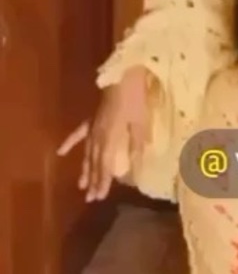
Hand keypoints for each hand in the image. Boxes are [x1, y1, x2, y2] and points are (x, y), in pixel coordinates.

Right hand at [57, 66, 149, 201]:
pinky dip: (70, 142)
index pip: (106, 165)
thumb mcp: (141, 122)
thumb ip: (138, 143)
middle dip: (93, 181)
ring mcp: (92, 127)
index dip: (103, 181)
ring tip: (80, 185)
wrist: (123, 74)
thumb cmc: (136, 97)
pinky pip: (79, 133)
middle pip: (95, 162)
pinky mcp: (92, 119)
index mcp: (110, 138)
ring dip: (84, 169)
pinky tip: (60, 153)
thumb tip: (138, 163)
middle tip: (90, 198)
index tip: (99, 196)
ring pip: (87, 153)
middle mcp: (98, 136)